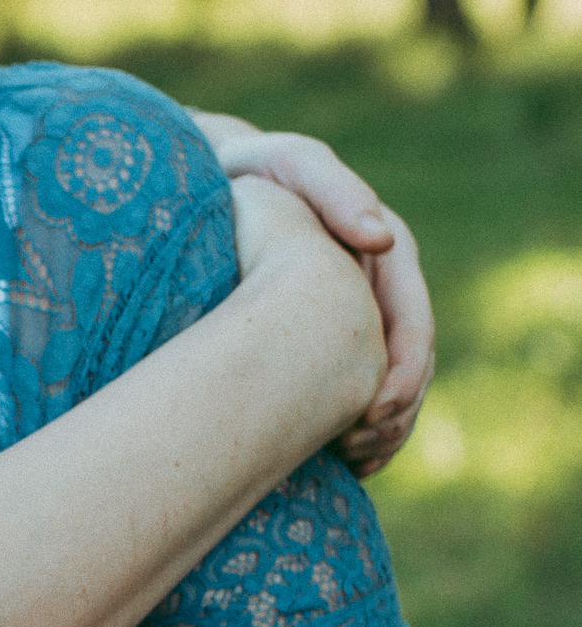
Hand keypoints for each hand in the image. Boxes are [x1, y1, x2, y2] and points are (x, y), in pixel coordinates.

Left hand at [194, 111, 432, 472]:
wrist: (213, 182)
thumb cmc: (249, 168)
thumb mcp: (288, 163)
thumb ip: (334, 190)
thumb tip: (381, 237)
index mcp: (384, 250)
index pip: (413, 322)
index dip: (404, 371)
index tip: (376, 410)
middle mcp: (378, 287)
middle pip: (409, 362)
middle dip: (395, 411)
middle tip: (362, 450)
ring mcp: (354, 314)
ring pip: (387, 383)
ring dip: (382, 429)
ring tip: (357, 463)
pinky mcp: (326, 338)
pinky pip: (353, 390)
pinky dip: (355, 427)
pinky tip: (341, 461)